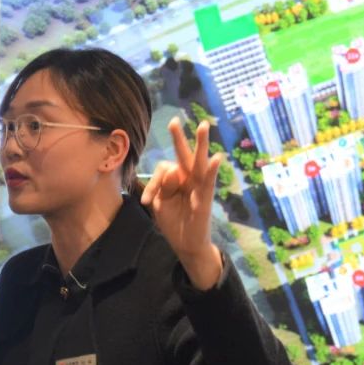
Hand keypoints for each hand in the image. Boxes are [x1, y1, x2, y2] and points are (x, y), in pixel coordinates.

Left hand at [141, 117, 223, 289]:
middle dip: (179, 138)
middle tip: (174, 120)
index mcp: (175, 179)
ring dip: (201, 144)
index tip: (146, 200)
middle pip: (184, 155)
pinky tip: (217, 157)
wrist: (185, 243)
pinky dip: (213, 170)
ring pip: (200, 162)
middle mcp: (188, 179)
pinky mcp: (205, 197)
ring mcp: (198, 186)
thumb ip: (162, 186)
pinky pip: (209, 181)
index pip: (164, 168)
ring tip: (203, 126)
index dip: (154, 181)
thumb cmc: (173, 221)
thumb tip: (173, 170)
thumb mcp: (160, 203)